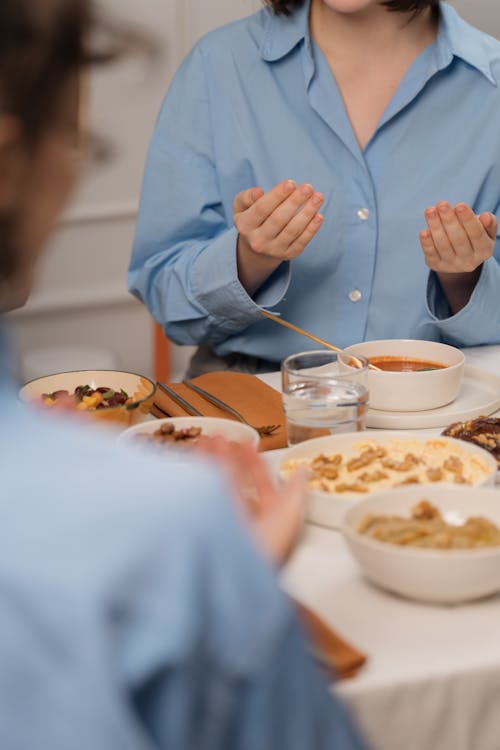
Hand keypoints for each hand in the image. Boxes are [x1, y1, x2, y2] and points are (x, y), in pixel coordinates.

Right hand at [195, 436, 306, 564]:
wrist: (234, 572)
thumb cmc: (265, 549)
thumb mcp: (290, 516)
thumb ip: (297, 492)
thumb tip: (305, 470)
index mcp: (268, 521)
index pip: (263, 486)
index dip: (257, 464)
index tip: (248, 445)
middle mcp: (243, 522)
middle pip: (235, 482)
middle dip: (229, 457)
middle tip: (220, 437)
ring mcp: (222, 522)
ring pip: (216, 484)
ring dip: (211, 460)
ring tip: (205, 439)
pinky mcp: (202, 524)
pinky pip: (199, 492)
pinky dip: (196, 472)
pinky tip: (193, 456)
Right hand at [234, 180, 323, 294]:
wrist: (257, 246)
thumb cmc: (252, 217)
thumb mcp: (242, 206)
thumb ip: (247, 197)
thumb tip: (259, 192)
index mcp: (244, 226)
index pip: (262, 208)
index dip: (277, 195)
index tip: (291, 183)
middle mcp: (257, 241)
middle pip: (279, 219)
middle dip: (295, 202)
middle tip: (308, 187)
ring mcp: (273, 250)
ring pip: (292, 230)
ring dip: (307, 213)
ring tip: (318, 197)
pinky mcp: (288, 255)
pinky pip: (302, 241)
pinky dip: (312, 228)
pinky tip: (319, 215)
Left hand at [420, 202, 496, 273]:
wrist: (460, 258)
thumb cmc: (473, 236)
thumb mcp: (486, 231)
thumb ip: (489, 223)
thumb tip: (485, 217)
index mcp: (484, 250)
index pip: (476, 234)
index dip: (468, 219)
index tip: (459, 205)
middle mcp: (469, 261)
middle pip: (458, 239)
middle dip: (449, 220)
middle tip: (441, 204)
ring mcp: (452, 265)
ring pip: (443, 245)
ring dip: (435, 227)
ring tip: (430, 211)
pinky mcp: (437, 266)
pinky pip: (431, 254)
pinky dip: (427, 243)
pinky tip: (424, 231)